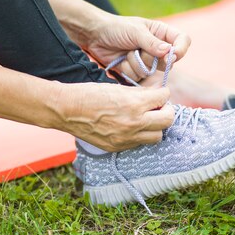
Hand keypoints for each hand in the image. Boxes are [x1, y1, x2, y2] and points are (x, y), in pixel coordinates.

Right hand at [55, 82, 174, 151]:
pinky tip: (131, 127)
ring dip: (155, 127)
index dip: (162, 93)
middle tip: (157, 107)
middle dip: (165, 110)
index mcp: (134, 104)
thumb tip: (156, 92)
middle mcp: (134, 123)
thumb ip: (140, 93)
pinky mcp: (118, 147)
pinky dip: (140, 135)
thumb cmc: (89, 94)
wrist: (67, 110)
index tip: (157, 94)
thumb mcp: (117, 88)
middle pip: (168, 120)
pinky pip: (139, 143)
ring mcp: (126, 138)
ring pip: (157, 136)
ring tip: (146, 119)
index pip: (164, 97)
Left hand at [84, 15, 190, 83]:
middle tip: (137, 49)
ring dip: (137, 63)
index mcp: (162, 33)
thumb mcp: (135, 31)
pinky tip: (121, 61)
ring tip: (126, 52)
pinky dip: (128, 70)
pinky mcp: (135, 71)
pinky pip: (138, 77)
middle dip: (151, 58)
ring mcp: (146, 61)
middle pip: (168, 62)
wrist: (95, 36)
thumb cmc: (116, 28)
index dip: (181, 50)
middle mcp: (157, 48)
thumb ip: (152, 43)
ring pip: (152, 72)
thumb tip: (168, 53)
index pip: (183, 41)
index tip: (172, 55)